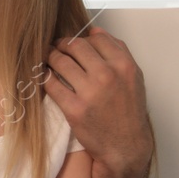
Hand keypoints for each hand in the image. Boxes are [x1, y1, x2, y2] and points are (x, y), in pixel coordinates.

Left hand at [42, 26, 152, 177]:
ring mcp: (90, 92)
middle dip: (62, 44)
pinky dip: (45, 77)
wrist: (125, 146)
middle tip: (55, 48)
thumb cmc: (128, 111)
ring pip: (60, 62)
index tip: (73, 43)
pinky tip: (45, 77)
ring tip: (47, 59)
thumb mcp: (133, 78)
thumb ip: (118, 52)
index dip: (81, 37)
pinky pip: (51, 84)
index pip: (96, 37)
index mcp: (124, 65)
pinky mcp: (74, 109)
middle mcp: (108, 75)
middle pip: (75, 46)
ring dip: (50, 57)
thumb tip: (96, 31)